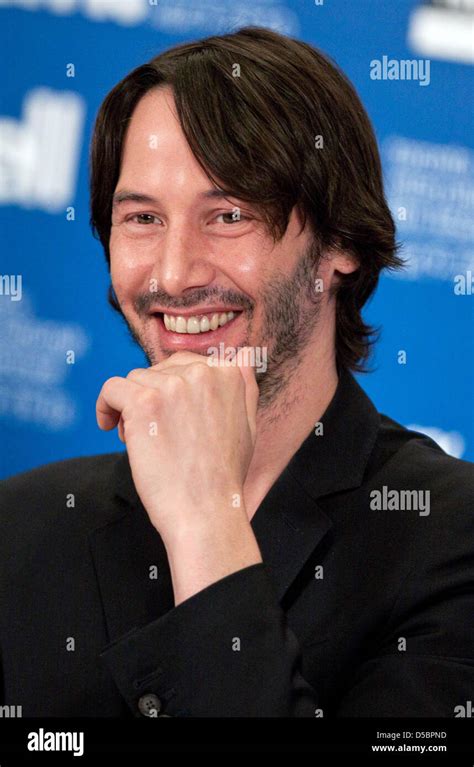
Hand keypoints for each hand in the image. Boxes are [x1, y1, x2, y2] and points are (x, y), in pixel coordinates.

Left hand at [96, 350, 261, 595]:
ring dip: (131, 407)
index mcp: (228, 375)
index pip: (184, 366)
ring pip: (134, 381)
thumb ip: (243, 388)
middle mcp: (202, 373)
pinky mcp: (143, 402)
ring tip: (142, 441)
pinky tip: (109, 426)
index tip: (170, 418)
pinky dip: (105, 407)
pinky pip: (111, 389)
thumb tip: (241, 357)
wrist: (207, 512)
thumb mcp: (249, 425)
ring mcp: (172, 386)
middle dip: (152, 397)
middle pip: (158, 371)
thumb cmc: (223, 478)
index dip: (172, 392)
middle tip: (156, 433)